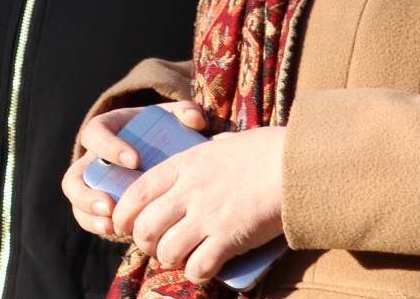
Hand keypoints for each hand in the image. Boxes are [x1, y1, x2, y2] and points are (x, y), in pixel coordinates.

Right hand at [62, 101, 207, 237]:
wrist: (160, 150)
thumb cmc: (164, 130)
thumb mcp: (174, 118)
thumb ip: (186, 112)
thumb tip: (194, 120)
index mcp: (106, 129)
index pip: (96, 133)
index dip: (109, 147)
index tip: (135, 161)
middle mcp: (92, 157)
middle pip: (75, 175)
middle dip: (88, 193)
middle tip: (112, 204)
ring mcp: (91, 182)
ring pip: (76, 199)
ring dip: (90, 213)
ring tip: (112, 224)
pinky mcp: (97, 202)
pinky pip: (86, 216)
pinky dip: (97, 225)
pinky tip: (117, 232)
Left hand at [113, 126, 285, 283]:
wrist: (295, 164)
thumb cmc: (263, 150)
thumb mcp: (219, 145)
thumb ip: (199, 158)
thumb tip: (194, 164)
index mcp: (183, 166)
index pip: (135, 194)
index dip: (123, 216)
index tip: (126, 226)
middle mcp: (189, 191)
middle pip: (144, 228)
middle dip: (145, 244)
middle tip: (158, 245)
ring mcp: (208, 216)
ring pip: (167, 252)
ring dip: (171, 260)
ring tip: (183, 257)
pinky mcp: (229, 238)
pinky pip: (198, 267)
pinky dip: (197, 273)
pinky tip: (205, 268)